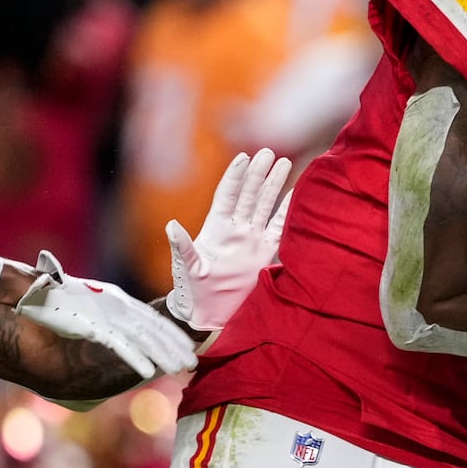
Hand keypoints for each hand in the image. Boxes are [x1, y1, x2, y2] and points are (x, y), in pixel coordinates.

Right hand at [15, 250, 197, 378]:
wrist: (33, 295)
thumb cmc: (58, 300)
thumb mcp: (90, 306)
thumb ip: (107, 316)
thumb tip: (121, 331)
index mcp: (117, 301)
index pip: (151, 317)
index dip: (170, 332)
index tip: (186, 345)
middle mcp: (117, 306)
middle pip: (153, 328)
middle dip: (174, 345)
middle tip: (192, 361)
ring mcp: (106, 316)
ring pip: (144, 338)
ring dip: (164, 354)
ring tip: (181, 367)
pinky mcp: (93, 327)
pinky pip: (121, 346)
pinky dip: (136, 359)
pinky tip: (150, 372)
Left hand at [165, 148, 292, 330]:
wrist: (208, 316)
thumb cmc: (191, 292)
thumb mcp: (186, 268)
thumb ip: (183, 247)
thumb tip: (170, 225)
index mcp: (216, 228)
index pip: (227, 195)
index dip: (235, 176)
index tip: (244, 156)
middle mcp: (235, 230)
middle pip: (249, 195)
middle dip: (259, 173)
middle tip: (270, 152)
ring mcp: (251, 240)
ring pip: (264, 206)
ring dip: (274, 185)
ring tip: (285, 162)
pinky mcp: (264, 255)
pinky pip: (278, 228)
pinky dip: (287, 212)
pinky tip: (296, 194)